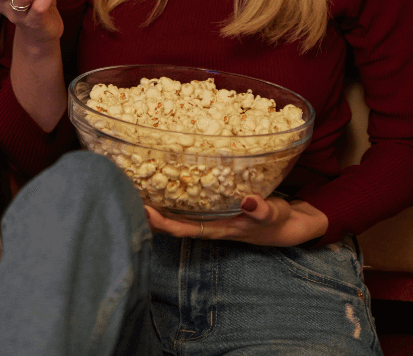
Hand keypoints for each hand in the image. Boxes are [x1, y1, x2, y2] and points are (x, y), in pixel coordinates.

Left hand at [144, 195, 328, 246]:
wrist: (287, 226)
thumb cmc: (278, 221)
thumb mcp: (274, 214)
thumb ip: (261, 209)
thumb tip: (246, 201)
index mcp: (221, 229)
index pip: (186, 229)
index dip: (164, 223)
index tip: (144, 210)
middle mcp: (211, 225)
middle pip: (173, 224)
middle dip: (150, 214)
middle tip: (125, 194)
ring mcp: (211, 217)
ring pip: (177, 215)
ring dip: (157, 205)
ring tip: (133, 188)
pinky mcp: (214, 208)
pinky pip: (187, 205)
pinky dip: (172, 196)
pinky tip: (159, 183)